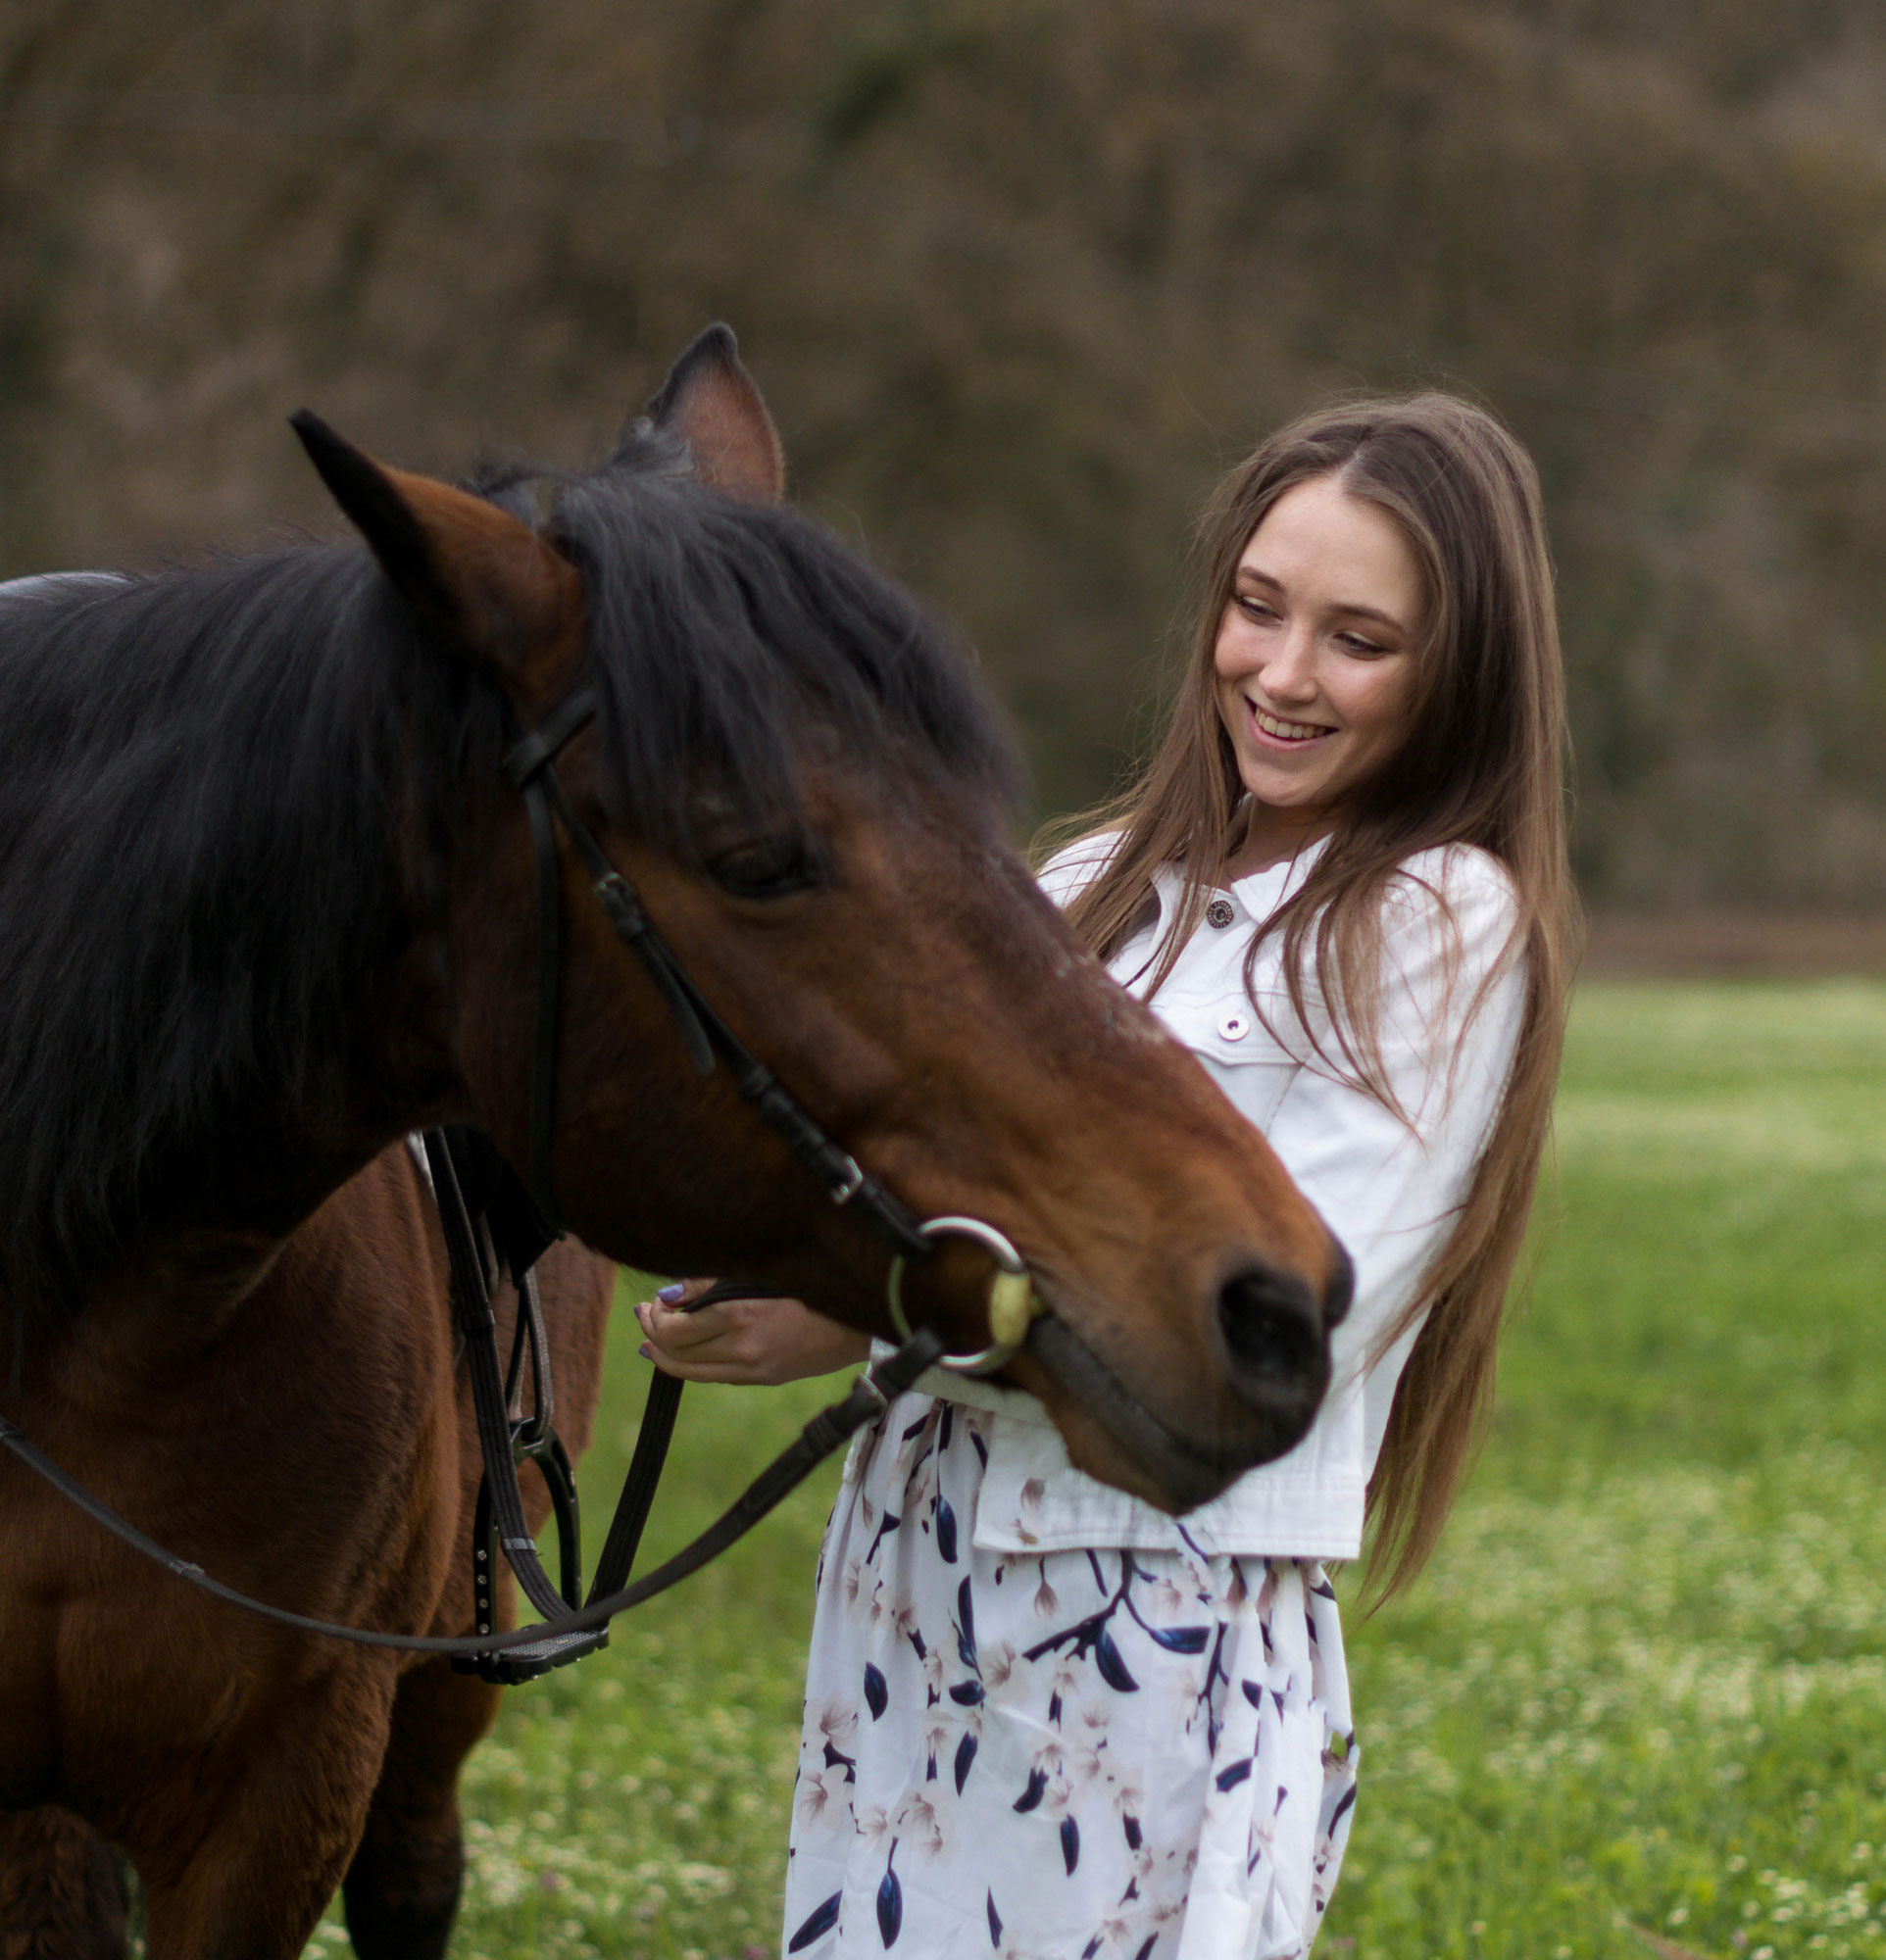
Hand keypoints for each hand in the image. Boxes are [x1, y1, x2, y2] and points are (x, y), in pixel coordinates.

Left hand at [634, 1279, 872, 1385]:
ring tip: (655, 1338)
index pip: (675, 1330)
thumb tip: (669, 1295)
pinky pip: (715, 1376)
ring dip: (666, 1355)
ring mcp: (754, 1369)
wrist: (864, 1320)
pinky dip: (692, 1365)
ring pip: (691, 1372)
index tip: (651, 1302)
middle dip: (654, 1335)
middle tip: (646, 1315)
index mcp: (740, 1316)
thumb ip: (713, 1283)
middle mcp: (743, 1349)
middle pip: (677, 1354)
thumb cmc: (815, 1283)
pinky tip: (687, 1350)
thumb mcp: (763, 1273)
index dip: (655, 1318)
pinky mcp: (765, 1378)